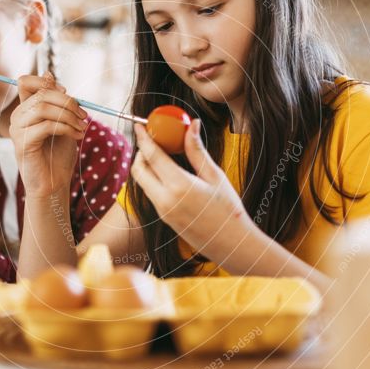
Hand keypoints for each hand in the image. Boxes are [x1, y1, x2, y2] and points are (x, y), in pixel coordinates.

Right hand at [9, 72, 87, 198]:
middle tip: (84, 116)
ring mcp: (17, 130)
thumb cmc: (57, 155)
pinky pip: (46, 126)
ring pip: (44, 108)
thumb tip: (49, 73)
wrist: (53, 184)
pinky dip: (66, 128)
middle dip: (68, 102)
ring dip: (69, 116)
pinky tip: (77, 136)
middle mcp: (18, 117)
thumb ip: (56, 101)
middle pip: (41, 94)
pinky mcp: (23, 143)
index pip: (26, 82)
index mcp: (25, 109)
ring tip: (82, 128)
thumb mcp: (61, 122)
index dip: (47, 82)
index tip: (67, 93)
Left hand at [131, 119, 251, 257]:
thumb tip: (192, 125)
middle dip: (140, 152)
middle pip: (139, 170)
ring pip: (142, 182)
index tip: (138, 126)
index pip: (152, 156)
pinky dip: (152, 179)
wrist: (230, 243)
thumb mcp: (214, 175)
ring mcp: (162, 211)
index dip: (143, 138)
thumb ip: (197, 150)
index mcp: (179, 185)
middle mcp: (165, 199)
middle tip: (151, 141)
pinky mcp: (163, 218)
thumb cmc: (228, 209)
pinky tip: (167, 173)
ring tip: (161, 155)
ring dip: (145, 166)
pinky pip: (150, 193)